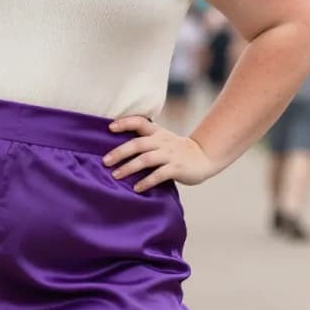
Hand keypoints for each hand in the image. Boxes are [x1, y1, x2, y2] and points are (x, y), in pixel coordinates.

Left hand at [101, 116, 217, 192]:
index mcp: (157, 133)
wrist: (203, 157)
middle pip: (138, 144)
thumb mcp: (162, 139)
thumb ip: (145, 141)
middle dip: (120, 152)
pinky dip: (146, 181)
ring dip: (129, 168)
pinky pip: (159, 175)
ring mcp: (170, 155)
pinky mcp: (177, 168)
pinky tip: (136, 188)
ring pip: (146, 159)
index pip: (140, 122)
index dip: (125, 122)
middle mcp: (162, 142)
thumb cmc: (176, 151)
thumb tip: (116, 149)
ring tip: (116, 176)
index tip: (110, 127)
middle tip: (105, 162)